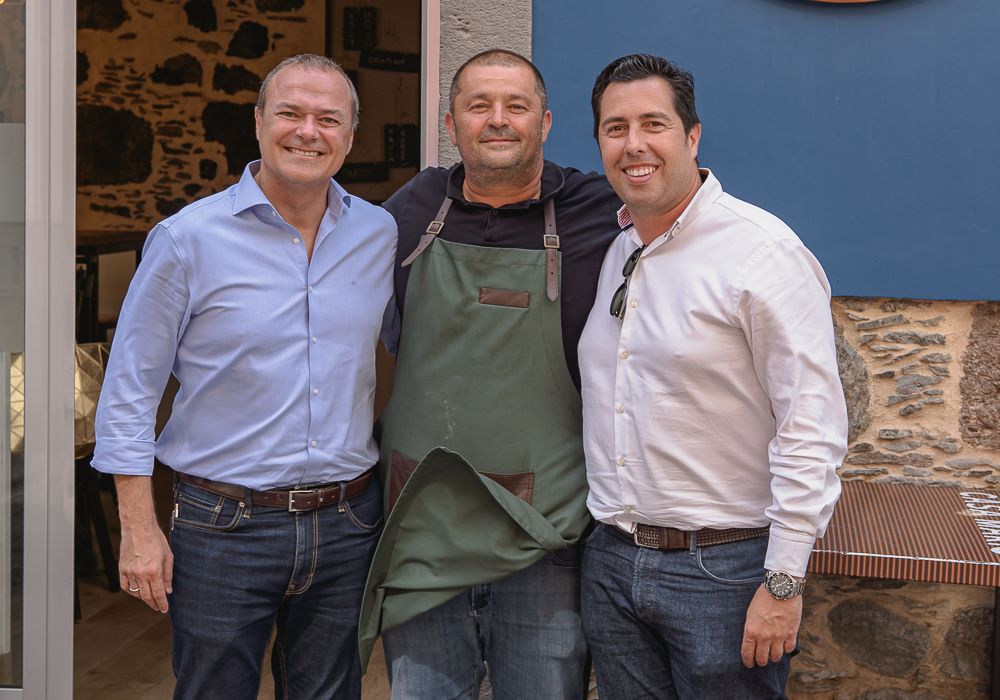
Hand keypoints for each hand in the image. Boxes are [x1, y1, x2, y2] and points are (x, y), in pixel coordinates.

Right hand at [114, 474, 172, 612]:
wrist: (138, 528)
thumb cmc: (155, 539)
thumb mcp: (168, 556)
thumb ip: (168, 575)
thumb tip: (168, 590)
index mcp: (154, 571)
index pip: (158, 594)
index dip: (162, 604)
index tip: (164, 610)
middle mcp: (140, 574)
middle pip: (147, 596)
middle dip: (153, 604)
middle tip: (158, 608)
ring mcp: (129, 572)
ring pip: (136, 592)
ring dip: (143, 598)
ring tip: (150, 599)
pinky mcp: (122, 569)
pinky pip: (125, 586)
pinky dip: (131, 591)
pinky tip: (137, 592)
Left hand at [740, 584, 801, 667]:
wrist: (780, 588)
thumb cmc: (763, 597)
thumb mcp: (751, 612)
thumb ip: (752, 627)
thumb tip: (753, 639)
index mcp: (751, 630)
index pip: (747, 653)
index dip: (748, 661)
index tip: (749, 664)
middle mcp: (764, 636)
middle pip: (762, 658)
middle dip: (761, 661)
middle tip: (761, 660)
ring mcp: (778, 636)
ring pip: (776, 657)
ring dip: (774, 657)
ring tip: (773, 654)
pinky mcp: (791, 633)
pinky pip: (789, 649)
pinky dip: (786, 649)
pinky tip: (784, 646)